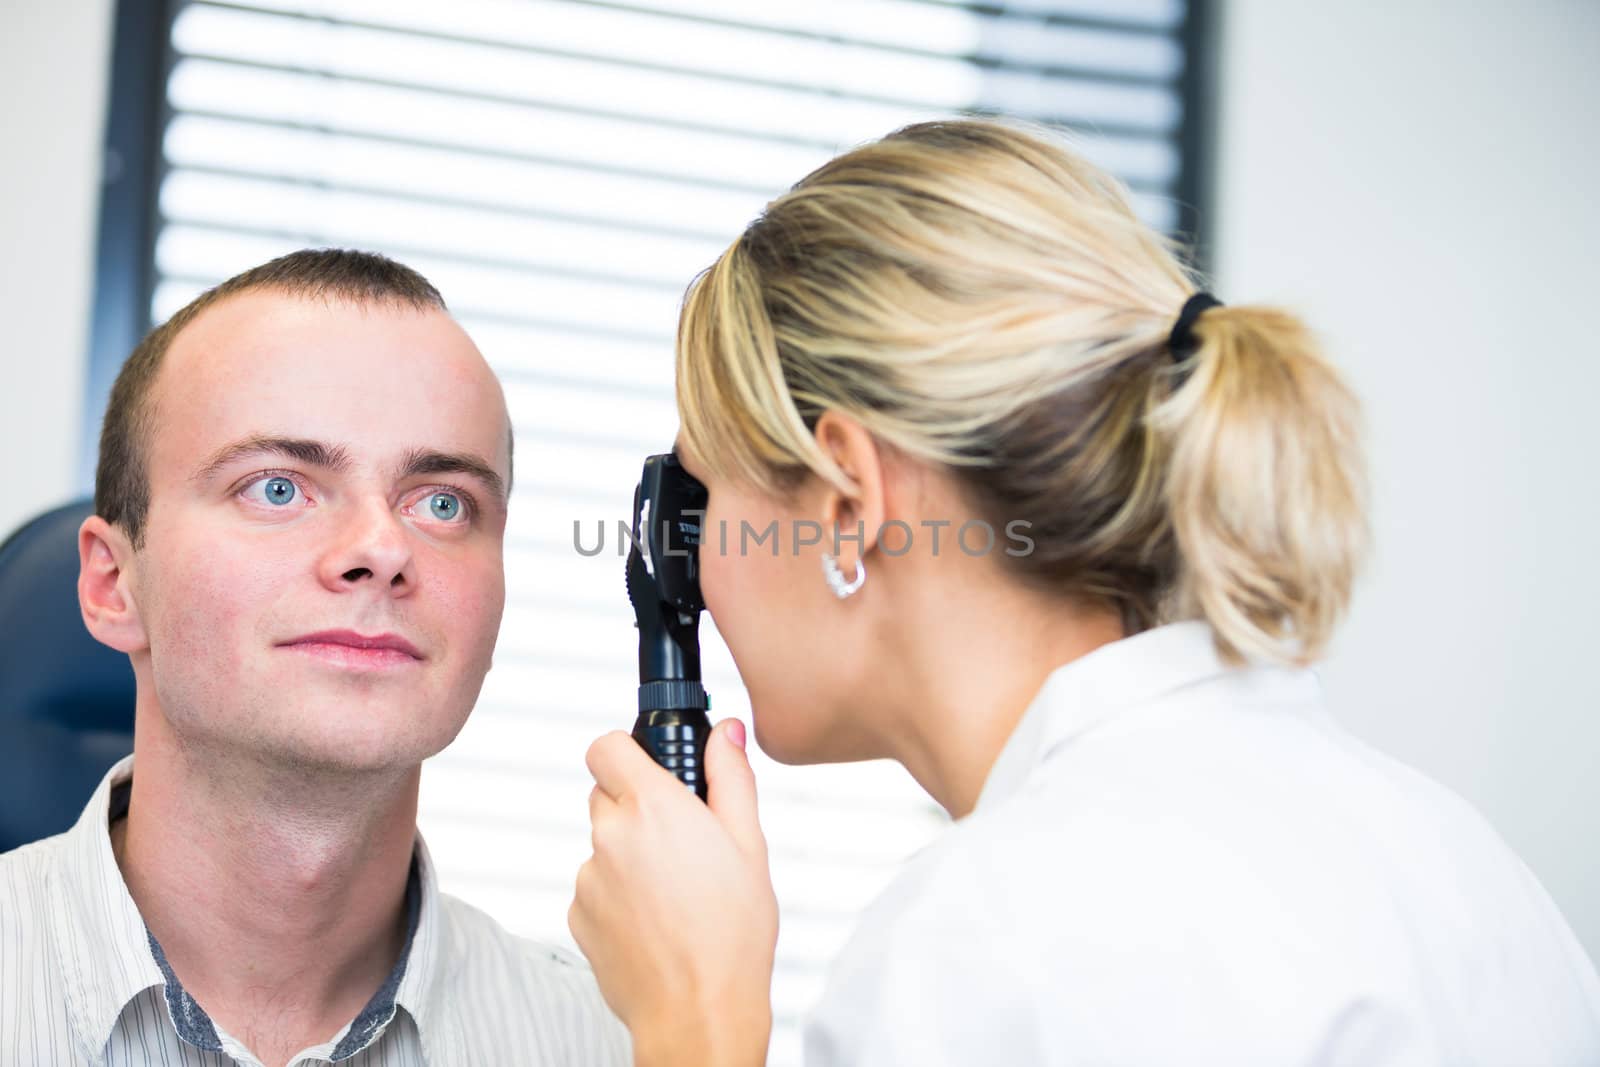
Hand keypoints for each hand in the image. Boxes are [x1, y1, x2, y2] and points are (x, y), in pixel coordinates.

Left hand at [570, 719, 777, 1066]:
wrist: (699, 1012)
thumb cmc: (732, 934)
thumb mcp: (749, 844)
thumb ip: (731, 778)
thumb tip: (724, 733)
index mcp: (653, 808)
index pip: (606, 746)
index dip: (628, 750)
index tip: (652, 767)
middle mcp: (611, 836)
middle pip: (605, 793)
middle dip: (637, 805)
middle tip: (680, 836)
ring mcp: (588, 878)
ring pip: (604, 844)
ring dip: (630, 854)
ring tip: (676, 891)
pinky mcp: (578, 915)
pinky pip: (596, 886)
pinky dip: (619, 894)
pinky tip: (657, 919)